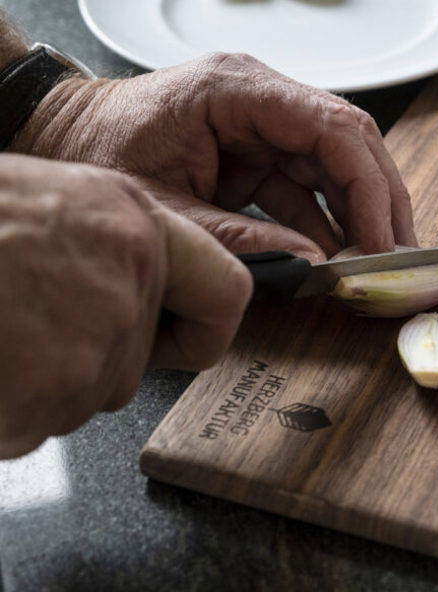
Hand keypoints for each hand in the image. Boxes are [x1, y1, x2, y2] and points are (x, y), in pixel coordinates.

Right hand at [0, 155, 251, 458]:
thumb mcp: (44, 202)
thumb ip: (106, 247)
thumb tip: (142, 296)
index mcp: (131, 220)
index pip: (226, 290)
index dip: (205, 327)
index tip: (185, 339)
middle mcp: (127, 276)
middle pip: (133, 362)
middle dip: (82, 363)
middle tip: (20, 328)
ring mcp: (92, 336)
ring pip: (85, 398)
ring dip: (35, 386)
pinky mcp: (47, 385)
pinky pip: (35, 424)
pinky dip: (4, 414)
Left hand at [10, 52, 416, 262]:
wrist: (61, 139)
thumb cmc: (97, 154)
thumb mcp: (165, 209)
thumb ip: (238, 238)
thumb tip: (312, 266)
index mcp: (237, 90)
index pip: (333, 129)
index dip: (369, 188)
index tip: (384, 242)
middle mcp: (261, 98)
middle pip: (350, 143)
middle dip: (381, 203)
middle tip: (400, 258)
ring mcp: (263, 123)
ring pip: (338, 165)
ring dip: (362, 215)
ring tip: (377, 266)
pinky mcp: (258, 150)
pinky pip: (308, 185)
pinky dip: (328, 223)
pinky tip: (339, 259)